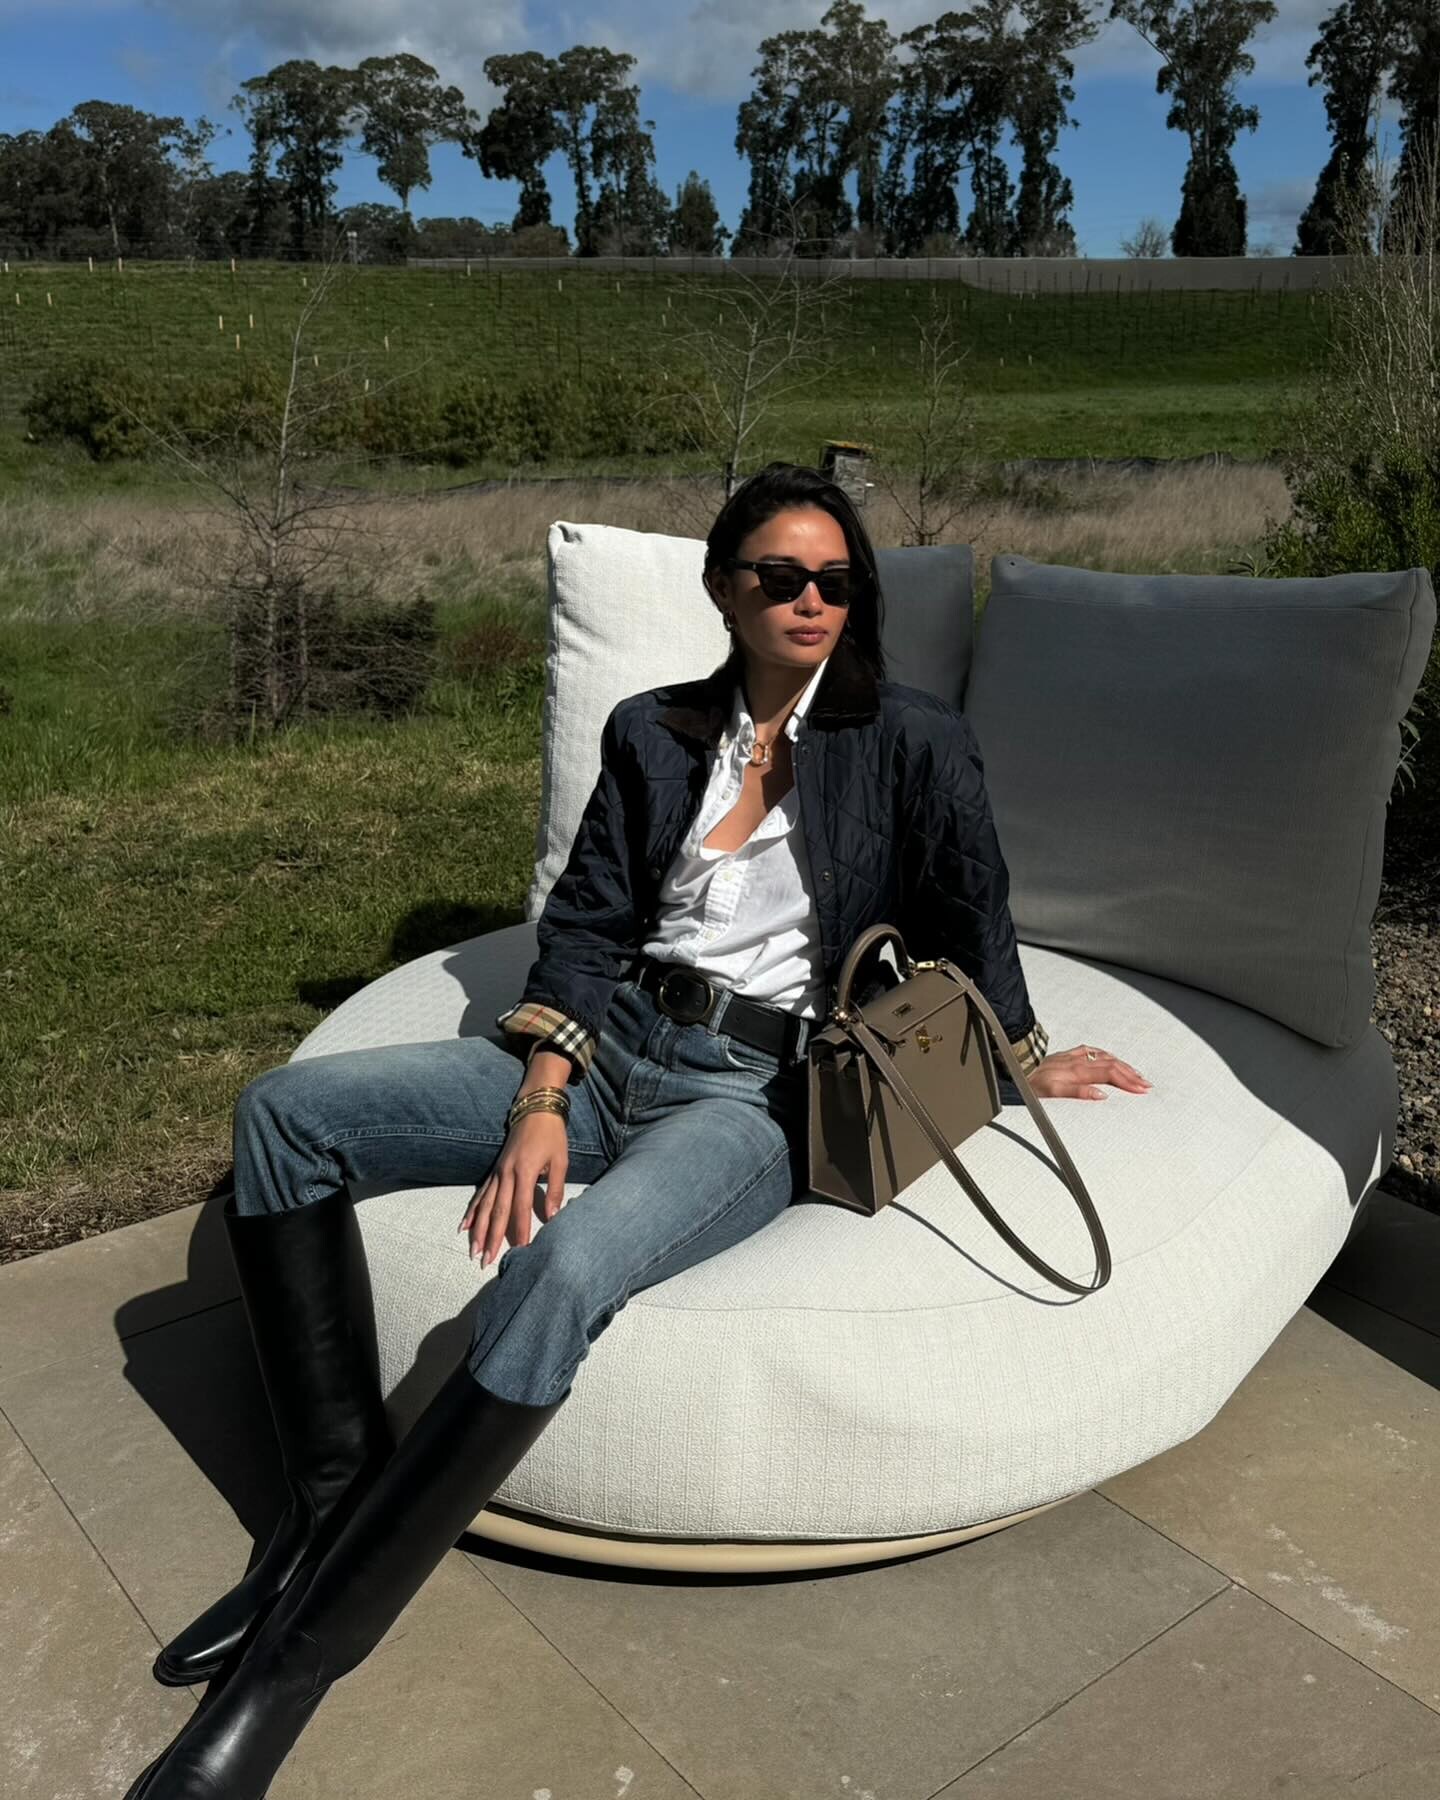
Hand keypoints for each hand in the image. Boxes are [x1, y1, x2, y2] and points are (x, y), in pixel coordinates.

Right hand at [457, 1112, 568, 1267]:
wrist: (535, 1108)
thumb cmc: (552, 1135)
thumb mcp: (561, 1160)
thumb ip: (557, 1189)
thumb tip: (553, 1218)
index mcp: (526, 1171)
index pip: (521, 1208)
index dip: (520, 1230)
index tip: (520, 1251)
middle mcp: (507, 1173)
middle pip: (498, 1211)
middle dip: (492, 1238)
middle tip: (485, 1261)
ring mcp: (498, 1172)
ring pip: (486, 1205)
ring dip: (478, 1230)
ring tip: (473, 1251)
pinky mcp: (495, 1170)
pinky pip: (481, 1194)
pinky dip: (473, 1211)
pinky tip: (464, 1227)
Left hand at [1029, 1045, 1151, 1100]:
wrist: (1013, 1069)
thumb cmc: (1030, 1084)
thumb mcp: (1052, 1093)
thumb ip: (1078, 1093)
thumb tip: (1102, 1095)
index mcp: (1077, 1071)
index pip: (1110, 1074)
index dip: (1128, 1082)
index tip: (1142, 1090)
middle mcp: (1077, 1061)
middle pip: (1111, 1065)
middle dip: (1131, 1075)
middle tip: (1147, 1084)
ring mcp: (1072, 1056)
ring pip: (1104, 1057)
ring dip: (1122, 1065)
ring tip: (1136, 1073)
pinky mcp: (1066, 1055)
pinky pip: (1091, 1051)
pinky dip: (1105, 1055)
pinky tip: (1110, 1057)